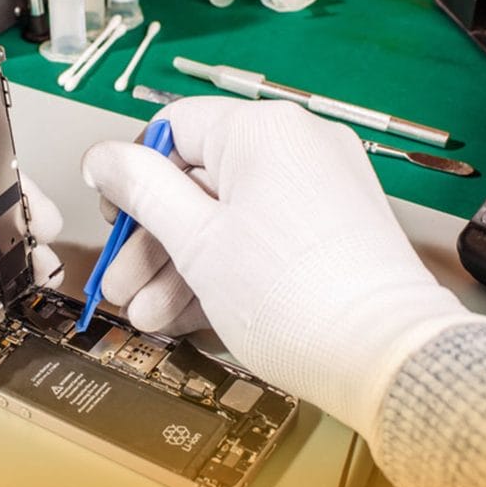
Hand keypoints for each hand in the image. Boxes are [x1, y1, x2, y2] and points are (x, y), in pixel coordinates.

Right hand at [81, 97, 483, 437]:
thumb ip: (140, 190)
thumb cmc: (298, 298)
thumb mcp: (194, 240)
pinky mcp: (332, 229)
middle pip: (197, 180)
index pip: (173, 128)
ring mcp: (320, 188)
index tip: (111, 214)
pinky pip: (260, 237)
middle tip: (121, 281)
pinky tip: (186, 312)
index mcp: (263, 130)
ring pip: (227, 216)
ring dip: (179, 265)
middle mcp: (298, 146)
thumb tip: (102, 157)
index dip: (131, 173)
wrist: (383, 358)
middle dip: (151, 239)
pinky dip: (224, 268)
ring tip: (149, 313)